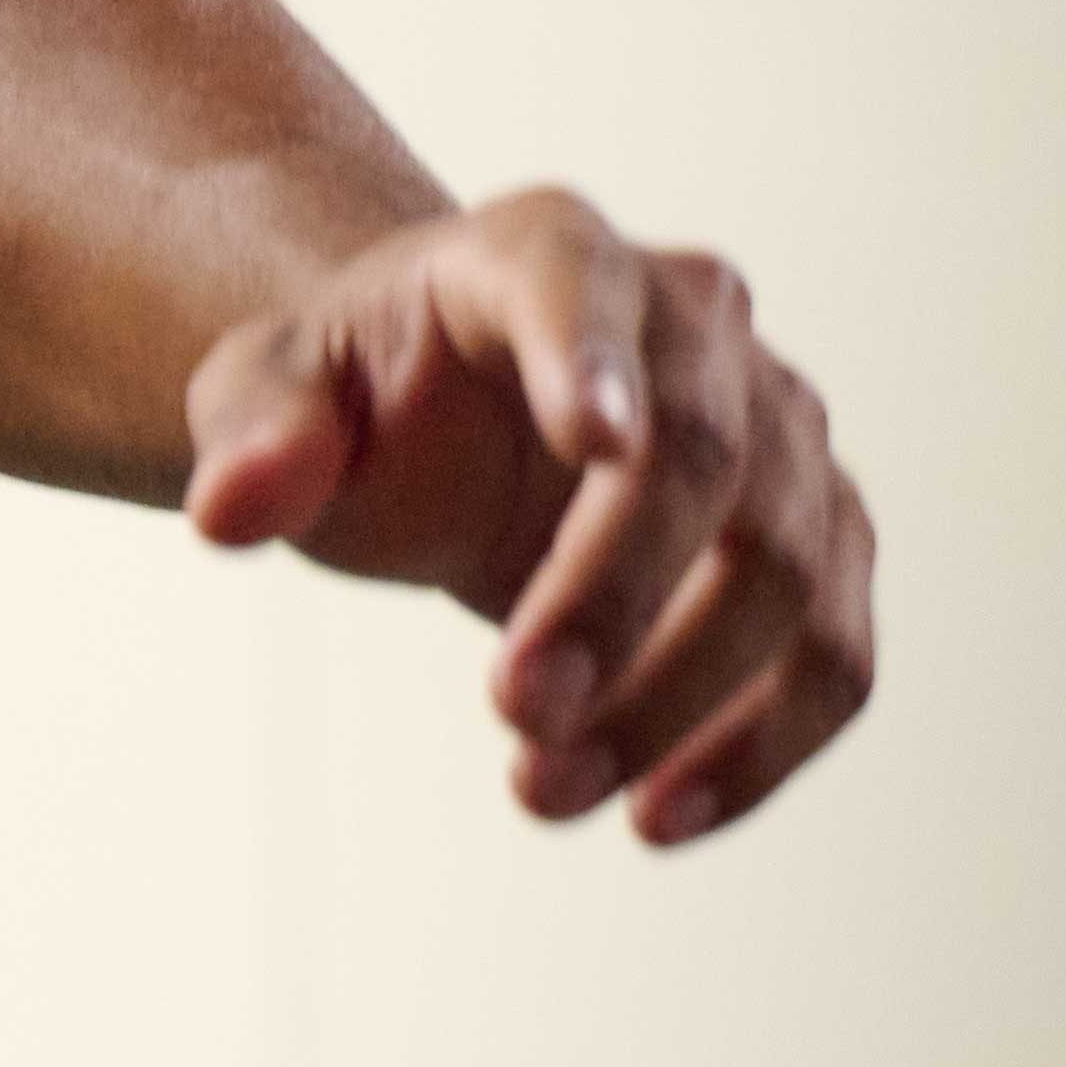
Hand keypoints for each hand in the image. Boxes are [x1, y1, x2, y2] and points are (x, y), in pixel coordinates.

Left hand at [181, 188, 879, 844]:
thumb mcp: (268, 390)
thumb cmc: (360, 394)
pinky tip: (658, 817)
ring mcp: (781, 425)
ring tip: (546, 791)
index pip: (579, 286)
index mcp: (543, 249)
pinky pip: (836, 652)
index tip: (594, 444)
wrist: (444, 422)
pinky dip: (761, 746)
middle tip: (513, 712)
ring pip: (791, 566)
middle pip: (705, 458)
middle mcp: (694, 320)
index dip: (594, 360)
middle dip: (616, 598)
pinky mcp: (820, 535)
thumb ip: (255, 432)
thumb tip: (229, 508)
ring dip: (682, 698)